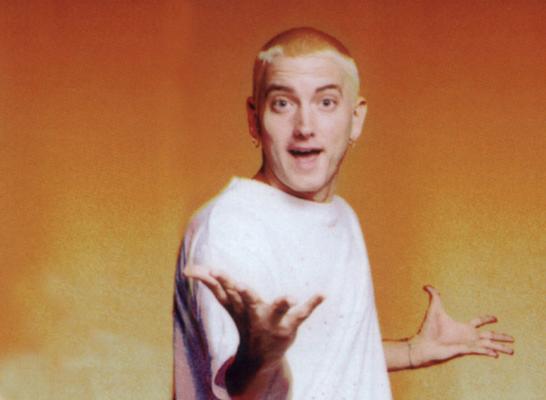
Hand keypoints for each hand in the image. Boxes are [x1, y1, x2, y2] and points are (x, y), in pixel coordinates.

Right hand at [185, 265, 323, 394]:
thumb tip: (189, 269)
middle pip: (248, 300)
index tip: (210, 270)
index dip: (219, 280)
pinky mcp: (289, 326)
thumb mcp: (228, 303)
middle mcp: (254, 311)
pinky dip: (312, 304)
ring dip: (282, 303)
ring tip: (289, 295)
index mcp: (240, 304)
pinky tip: (322, 294)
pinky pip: (301, 314)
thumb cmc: (244, 320)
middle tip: (240, 284)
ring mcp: (272, 320)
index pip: (227, 290)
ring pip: (276, 310)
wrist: (260, 356)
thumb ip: (211, 284)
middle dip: (244, 292)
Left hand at [410, 285, 513, 366]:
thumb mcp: (434, 308)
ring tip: (512, 351)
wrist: (424, 343)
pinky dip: (488, 351)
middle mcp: (467, 336)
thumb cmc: (428, 329)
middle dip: (501, 337)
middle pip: (489, 336)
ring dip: (501, 347)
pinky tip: (496, 354)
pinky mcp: (464, 350)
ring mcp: (467, 344)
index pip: (479, 322)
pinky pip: (479, 350)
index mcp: (463, 327)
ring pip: (489, 345)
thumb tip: (427, 285)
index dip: (487, 319)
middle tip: (513, 339)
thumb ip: (433, 296)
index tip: (496, 318)